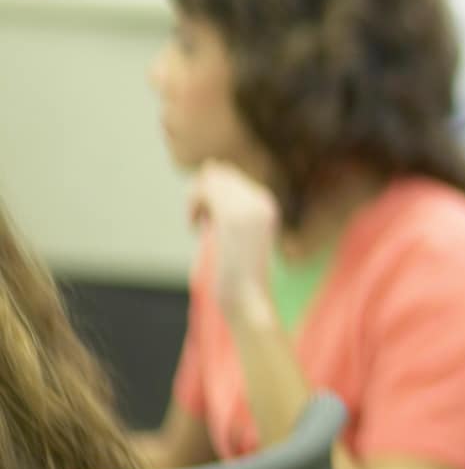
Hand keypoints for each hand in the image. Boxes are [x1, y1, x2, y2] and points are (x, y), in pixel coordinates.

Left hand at [188, 161, 279, 320]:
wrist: (250, 300)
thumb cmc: (240, 274)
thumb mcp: (238, 235)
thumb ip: (226, 207)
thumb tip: (210, 168)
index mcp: (267, 203)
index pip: (232, 174)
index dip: (211, 190)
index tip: (204, 214)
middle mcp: (262, 200)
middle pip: (221, 171)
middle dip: (201, 189)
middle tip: (196, 217)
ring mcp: (249, 207)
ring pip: (211, 178)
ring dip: (195, 196)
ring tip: (194, 219)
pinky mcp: (233, 217)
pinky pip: (206, 191)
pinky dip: (193, 204)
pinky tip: (193, 224)